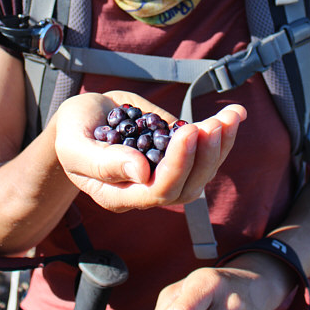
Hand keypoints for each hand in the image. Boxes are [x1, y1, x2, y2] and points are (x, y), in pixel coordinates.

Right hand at [53, 92, 245, 211]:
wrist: (83, 118)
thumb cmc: (73, 132)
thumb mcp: (75, 145)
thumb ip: (102, 162)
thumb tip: (141, 171)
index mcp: (121, 195)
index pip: (160, 191)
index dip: (179, 165)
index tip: (187, 131)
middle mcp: (148, 189)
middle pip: (188, 186)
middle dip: (206, 155)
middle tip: (214, 124)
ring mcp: (166, 171)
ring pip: (203, 171)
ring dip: (221, 144)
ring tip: (230, 116)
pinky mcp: (177, 152)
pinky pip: (205, 150)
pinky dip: (223, 132)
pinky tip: (236, 113)